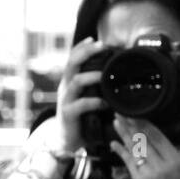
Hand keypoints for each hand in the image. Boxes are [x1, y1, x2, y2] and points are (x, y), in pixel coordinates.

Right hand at [50, 38, 107, 155]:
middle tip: (102, 46)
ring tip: (105, 75)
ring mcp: (65, 100)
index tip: (95, 38)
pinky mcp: (68, 114)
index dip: (82, 46)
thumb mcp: (85, 97)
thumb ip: (95, 85)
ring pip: (76, 81)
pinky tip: (105, 103)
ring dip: (92, 76)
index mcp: (70, 80)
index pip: (72, 58)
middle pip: (72, 63)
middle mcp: (65, 87)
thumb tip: (114, 73)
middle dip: (86, 52)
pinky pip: (80, 105)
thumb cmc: (80, 116)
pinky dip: (94, 102)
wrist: (65, 140)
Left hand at [109, 116, 179, 178]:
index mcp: (176, 159)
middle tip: (121, 112)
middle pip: (145, 140)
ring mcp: (152, 172)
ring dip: (124, 135)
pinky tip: (114, 143)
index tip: (136, 114)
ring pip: (136, 149)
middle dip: (132, 125)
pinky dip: (121, 151)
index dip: (146, 124)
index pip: (159, 136)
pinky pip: (129, 162)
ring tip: (116, 122)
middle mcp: (165, 164)